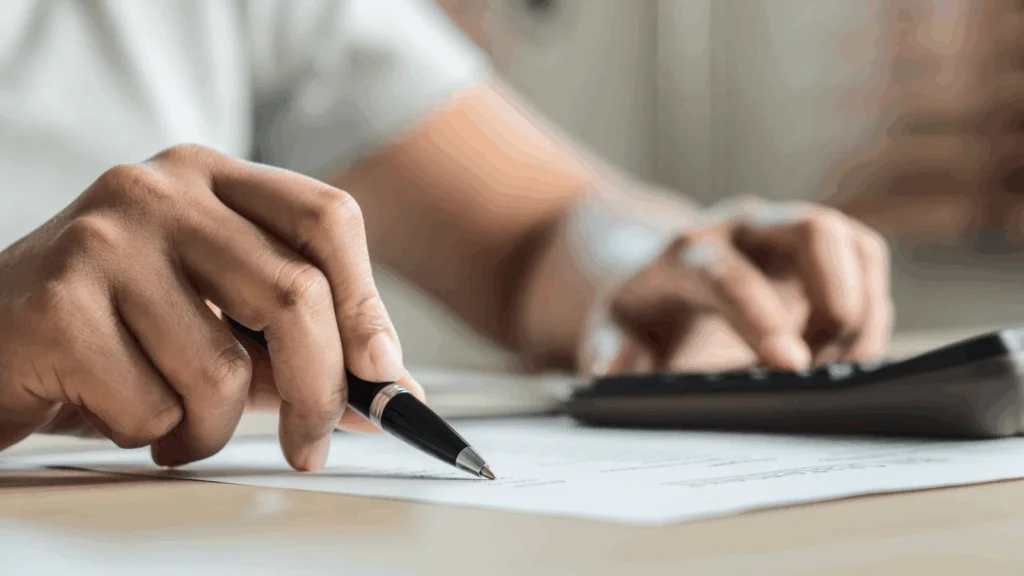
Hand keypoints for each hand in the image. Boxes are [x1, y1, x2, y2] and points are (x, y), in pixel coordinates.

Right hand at [0, 145, 422, 470]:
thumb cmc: (114, 330)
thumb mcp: (218, 322)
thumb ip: (298, 346)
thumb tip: (388, 392)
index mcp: (212, 178)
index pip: (326, 218)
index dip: (369, 302)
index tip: (384, 374)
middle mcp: (161, 190)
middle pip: (295, 294)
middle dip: (318, 391)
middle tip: (312, 444)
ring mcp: (106, 238)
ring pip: (224, 368)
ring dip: (215, 427)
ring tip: (179, 423)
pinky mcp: (59, 302)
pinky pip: (156, 405)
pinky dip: (156, 435)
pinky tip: (121, 414)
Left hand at [578, 199, 892, 375]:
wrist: (666, 272)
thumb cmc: (645, 309)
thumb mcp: (612, 331)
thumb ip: (611, 353)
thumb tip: (617, 372)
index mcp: (686, 252)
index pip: (727, 275)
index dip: (760, 318)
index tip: (791, 367)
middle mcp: (745, 228)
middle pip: (813, 230)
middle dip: (835, 300)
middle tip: (820, 370)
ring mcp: (790, 229)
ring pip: (854, 246)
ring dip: (861, 316)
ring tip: (831, 373)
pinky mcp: (825, 245)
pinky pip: (869, 263)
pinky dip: (872, 315)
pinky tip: (844, 357)